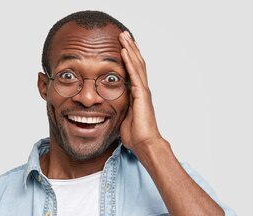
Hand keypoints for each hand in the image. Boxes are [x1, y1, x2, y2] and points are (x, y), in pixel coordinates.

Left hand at [119, 31, 163, 152]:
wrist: (145, 143)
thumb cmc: (135, 135)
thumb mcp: (122, 119)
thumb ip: (118, 110)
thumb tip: (108, 111)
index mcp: (137, 94)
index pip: (133, 71)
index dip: (129, 58)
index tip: (123, 46)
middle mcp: (142, 89)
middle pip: (137, 63)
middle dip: (130, 48)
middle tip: (124, 35)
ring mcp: (143, 91)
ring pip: (137, 64)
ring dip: (130, 49)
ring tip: (124, 36)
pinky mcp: (141, 94)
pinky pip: (134, 74)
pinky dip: (129, 62)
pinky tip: (125, 51)